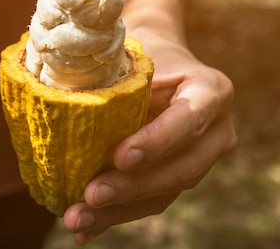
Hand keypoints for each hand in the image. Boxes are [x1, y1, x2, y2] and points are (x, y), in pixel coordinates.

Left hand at [62, 36, 236, 244]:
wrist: (161, 59)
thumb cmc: (142, 51)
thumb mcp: (136, 54)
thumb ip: (119, 79)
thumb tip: (63, 106)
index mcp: (211, 91)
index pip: (189, 120)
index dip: (157, 141)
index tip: (120, 157)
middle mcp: (216, 130)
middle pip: (181, 168)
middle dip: (133, 187)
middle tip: (90, 196)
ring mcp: (201, 158)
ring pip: (165, 192)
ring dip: (118, 211)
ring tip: (77, 220)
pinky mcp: (178, 176)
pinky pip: (150, 200)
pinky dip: (115, 215)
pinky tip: (85, 229)